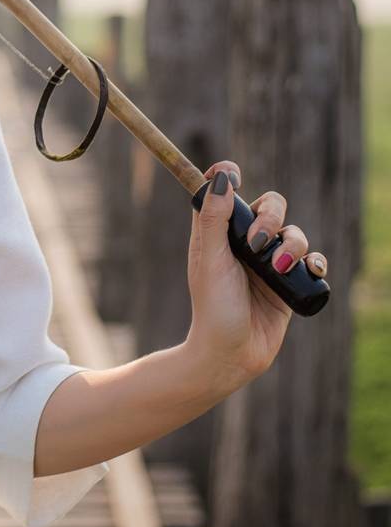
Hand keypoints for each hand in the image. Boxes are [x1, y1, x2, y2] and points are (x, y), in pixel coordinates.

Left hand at [184, 160, 329, 389]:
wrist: (232, 353)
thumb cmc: (213, 307)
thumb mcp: (211, 260)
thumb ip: (213, 220)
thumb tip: (219, 177)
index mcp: (217, 233)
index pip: (224, 193)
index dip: (227, 176)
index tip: (234, 173)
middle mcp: (243, 242)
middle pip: (269, 206)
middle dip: (271, 216)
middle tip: (257, 241)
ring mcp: (268, 262)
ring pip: (294, 233)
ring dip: (293, 243)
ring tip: (279, 267)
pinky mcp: (289, 283)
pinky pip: (312, 261)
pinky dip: (314, 261)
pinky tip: (307, 270)